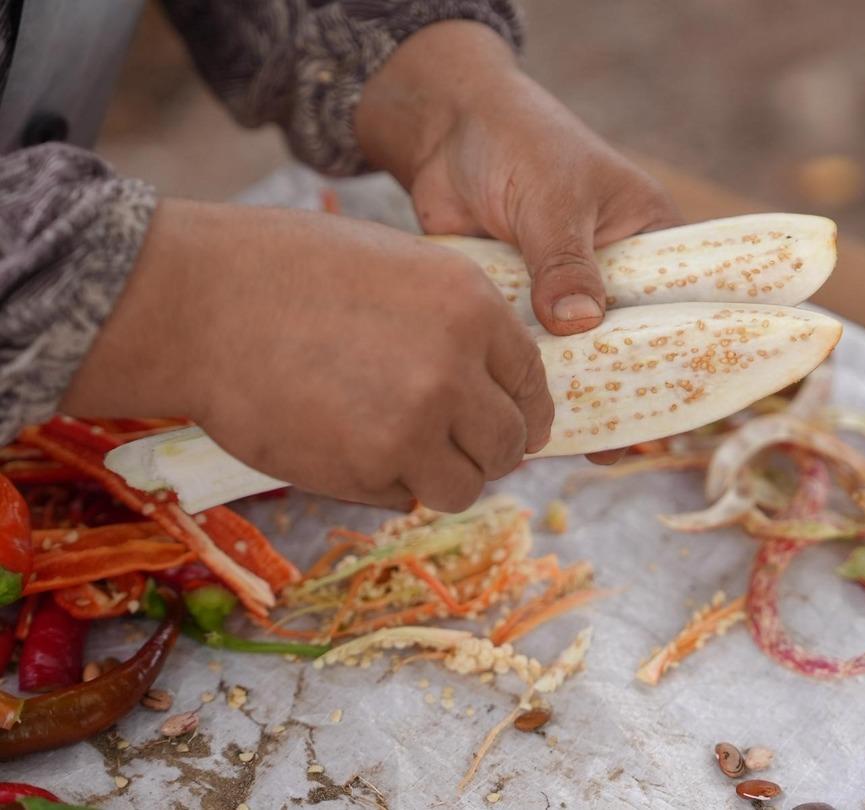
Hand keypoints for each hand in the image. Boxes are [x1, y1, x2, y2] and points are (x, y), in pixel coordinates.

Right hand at [60, 200, 553, 511]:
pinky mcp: (369, 468)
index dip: (523, 411)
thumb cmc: (286, 273)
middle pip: (509, 441)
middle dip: (488, 452)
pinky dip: (387, 487)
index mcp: (471, 306)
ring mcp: (416, 423)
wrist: (201, 301)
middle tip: (457, 450)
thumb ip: (452, 323)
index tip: (514, 428)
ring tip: (400, 455)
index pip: (530, 381)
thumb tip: (486, 380)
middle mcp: (457, 367)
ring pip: (466, 484)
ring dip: (442, 478)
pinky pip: (405, 497)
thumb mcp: (396, 269)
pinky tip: (348, 450)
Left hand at [356, 22, 682, 462]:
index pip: (686, 304)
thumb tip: (578, 324)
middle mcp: (614, 273)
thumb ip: (565, 259)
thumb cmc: (519, 142)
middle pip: (631, 342)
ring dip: (576, 391)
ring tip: (576, 445)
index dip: (689, 355)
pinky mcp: (519, 305)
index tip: (683, 405)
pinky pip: (531, 351)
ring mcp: (564, 293)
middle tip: (624, 444)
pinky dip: (528, 379)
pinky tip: (526, 417)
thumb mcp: (554, 196)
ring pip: (579, 354)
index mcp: (649, 239)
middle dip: (627, 389)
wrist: (446, 130)